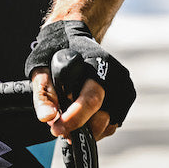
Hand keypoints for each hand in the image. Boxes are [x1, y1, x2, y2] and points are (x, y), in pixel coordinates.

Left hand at [25, 20, 135, 140]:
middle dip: (79, 128)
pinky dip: (97, 126)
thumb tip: (48, 117)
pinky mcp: (126, 96)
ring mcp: (124, 86)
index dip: (74, 119)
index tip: (56, 128)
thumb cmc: (57, 53)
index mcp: (97, 64)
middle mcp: (116, 75)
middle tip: (59, 128)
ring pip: (107, 124)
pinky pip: (112, 123)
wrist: (73, 39)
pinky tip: (83, 117)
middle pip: (102, 117)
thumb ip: (44, 93)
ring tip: (69, 119)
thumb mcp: (42, 68)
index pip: (91, 100)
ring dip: (87, 129)